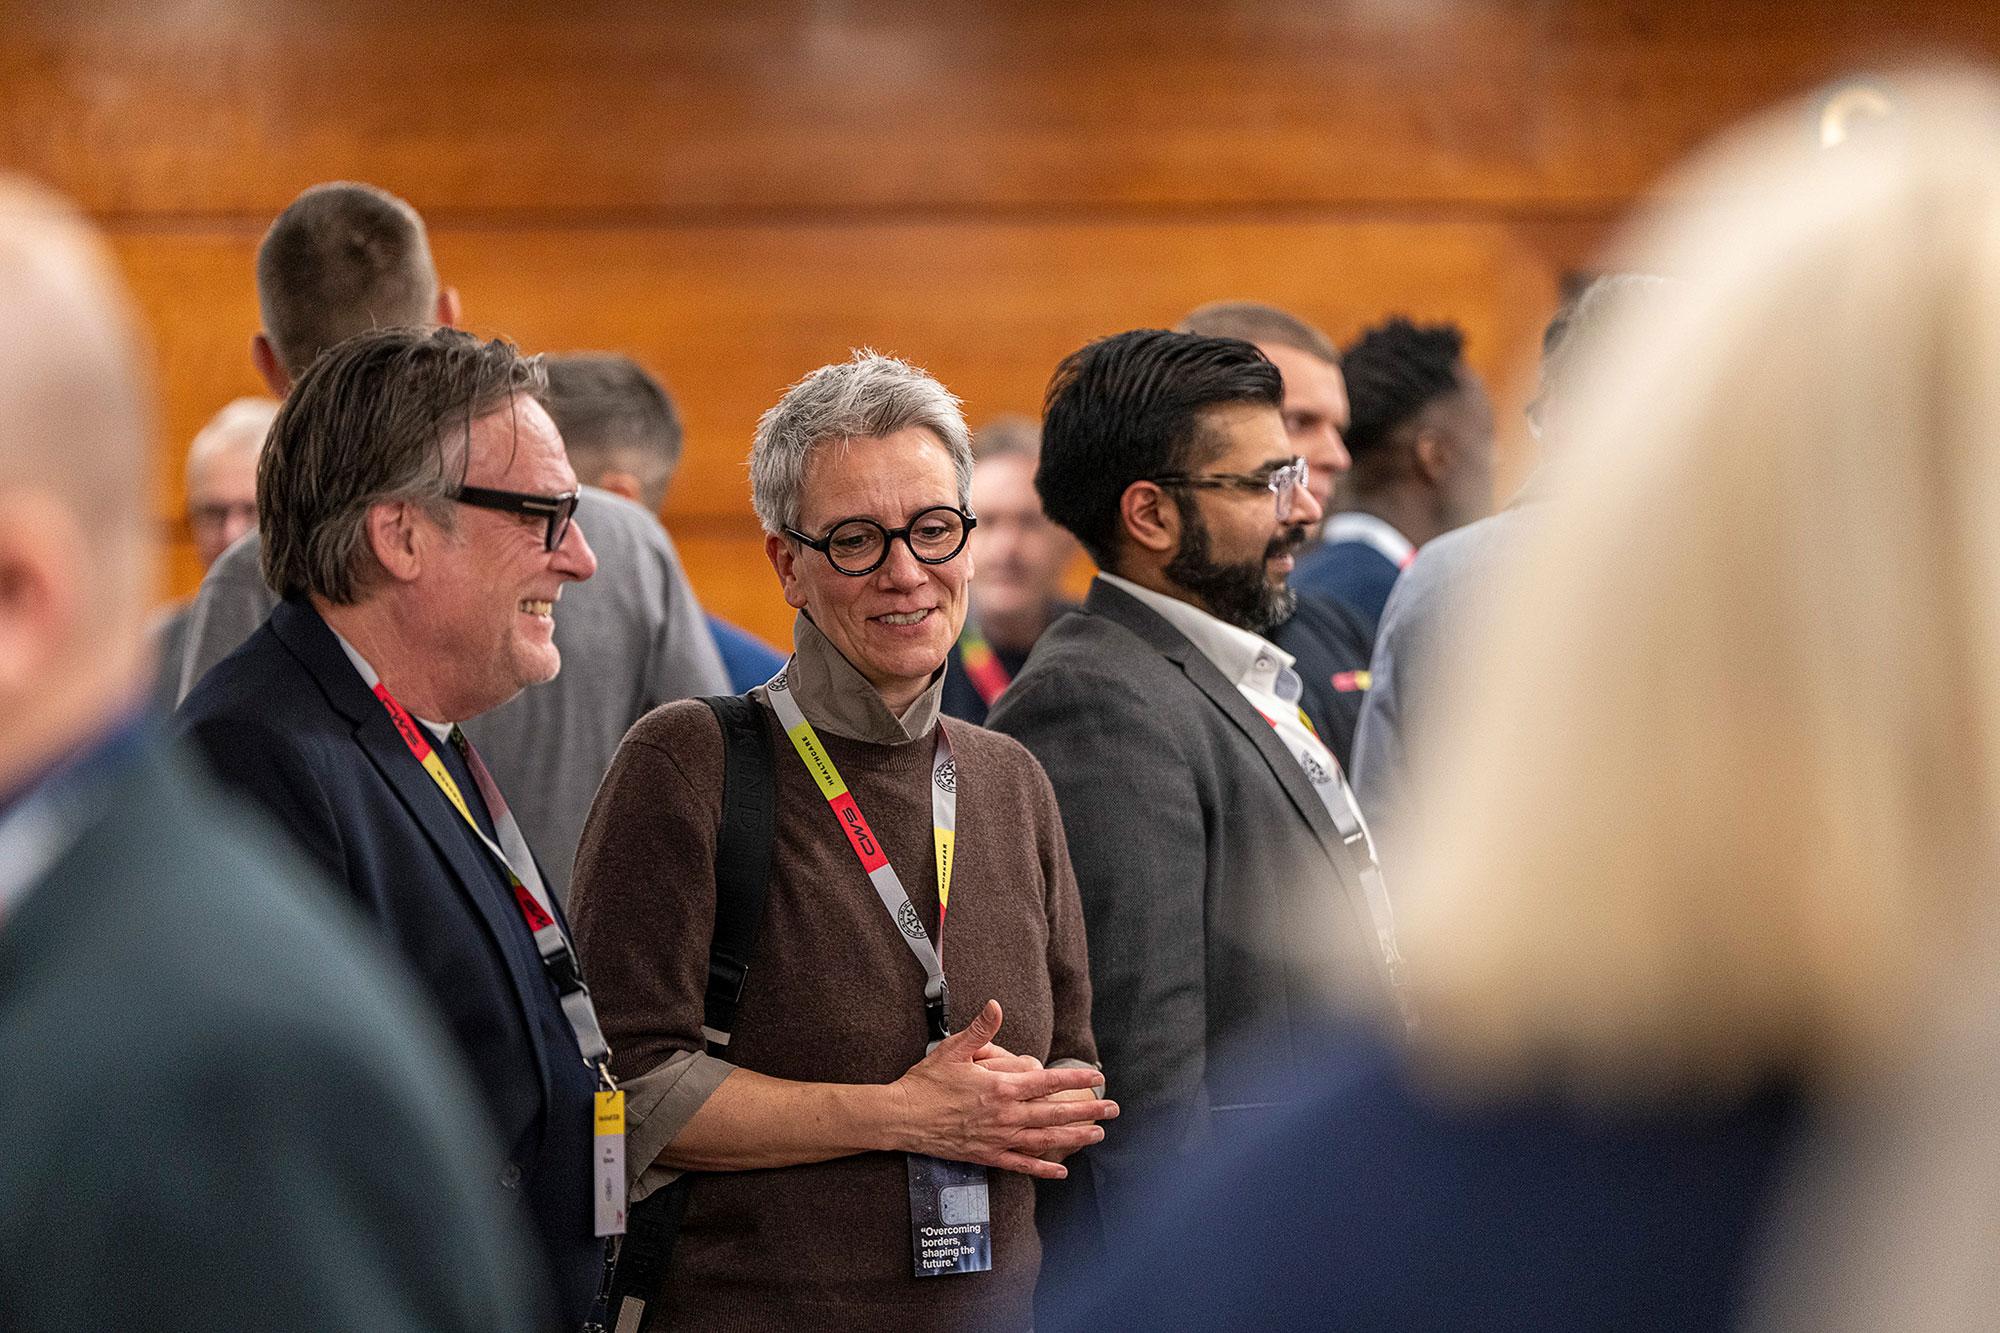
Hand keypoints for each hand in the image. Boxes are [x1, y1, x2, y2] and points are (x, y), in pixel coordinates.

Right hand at [887, 999, 1116, 1179]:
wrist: (902, 1117)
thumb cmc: (926, 1082)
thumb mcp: (953, 1049)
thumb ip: (980, 1029)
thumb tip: (996, 1006)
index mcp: (1000, 1087)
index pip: (1046, 1082)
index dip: (1074, 1081)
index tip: (1096, 1078)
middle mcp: (1004, 1114)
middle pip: (1054, 1113)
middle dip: (1087, 1110)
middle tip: (1112, 1109)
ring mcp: (997, 1137)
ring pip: (1044, 1140)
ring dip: (1073, 1137)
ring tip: (1096, 1135)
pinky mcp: (986, 1154)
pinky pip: (1020, 1164)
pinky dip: (1041, 1169)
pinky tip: (1059, 1171)